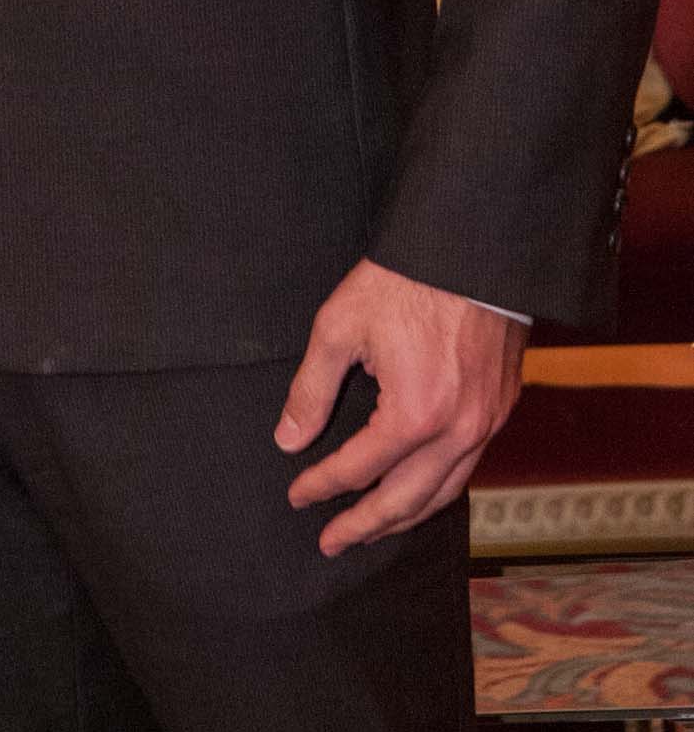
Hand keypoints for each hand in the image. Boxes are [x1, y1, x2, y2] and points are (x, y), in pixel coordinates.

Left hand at [276, 258, 523, 553]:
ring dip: (404, 516)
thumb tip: (289, 439)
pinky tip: (416, 488)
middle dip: (364, 525)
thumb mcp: (340, 326)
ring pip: (443, 493)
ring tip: (371, 527)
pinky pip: (467, 468)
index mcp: (414, 414)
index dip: (322, 485)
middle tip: (331, 541)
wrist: (471, 248)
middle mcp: (457, 432)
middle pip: (405, 501)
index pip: (359, 469)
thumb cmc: (404, 281)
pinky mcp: (501, 409)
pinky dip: (436, 488)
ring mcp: (486, 424)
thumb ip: (312, 390)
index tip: (299, 495)